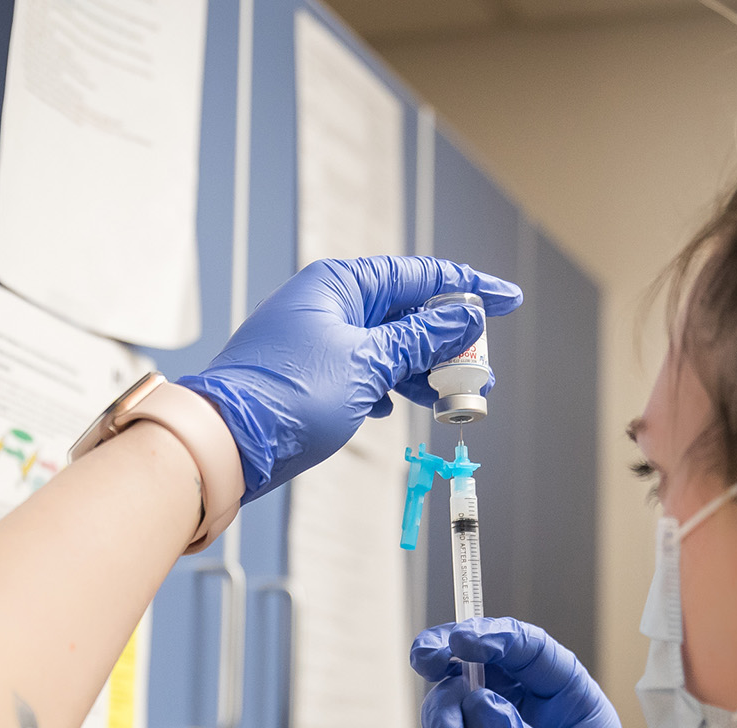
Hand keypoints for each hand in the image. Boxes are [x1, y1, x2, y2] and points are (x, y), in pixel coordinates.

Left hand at [178, 256, 520, 502]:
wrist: (226, 442)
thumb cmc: (289, 396)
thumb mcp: (369, 364)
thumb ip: (421, 339)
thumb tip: (466, 315)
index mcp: (342, 284)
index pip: (421, 276)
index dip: (470, 288)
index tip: (510, 300)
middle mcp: (330, 302)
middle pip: (408, 311)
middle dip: (449, 342)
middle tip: (482, 372)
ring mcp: (319, 337)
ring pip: (389, 344)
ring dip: (424, 369)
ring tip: (455, 398)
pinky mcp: (311, 372)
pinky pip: (365, 368)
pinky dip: (389, 384)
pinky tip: (394, 405)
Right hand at [411, 617, 639, 727]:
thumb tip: (481, 703)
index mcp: (570, 703)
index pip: (534, 653)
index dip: (501, 638)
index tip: (468, 639)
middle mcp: (529, 713)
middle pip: (487, 661)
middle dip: (454, 648)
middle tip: (427, 651)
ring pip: (456, 696)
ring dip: (443, 700)